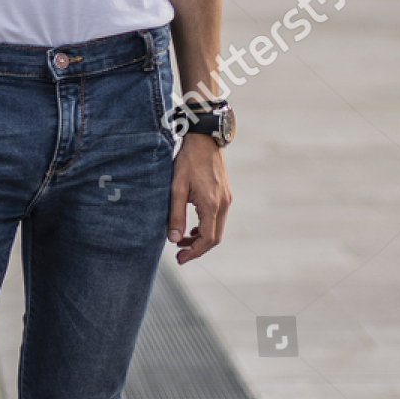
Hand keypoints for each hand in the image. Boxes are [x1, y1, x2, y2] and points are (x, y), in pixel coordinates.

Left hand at [169, 134, 230, 262]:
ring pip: (217, 229)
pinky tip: (192, 227)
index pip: (207, 239)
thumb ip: (175, 215)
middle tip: (179, 254)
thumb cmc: (187, 161)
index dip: (194, 252)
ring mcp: (226, 199)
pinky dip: (206, 227)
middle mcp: (223, 204)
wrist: (203, 140)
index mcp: (211, 205)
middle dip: (197, 249)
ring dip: (201, 238)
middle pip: (214, 238)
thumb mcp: (176, 189)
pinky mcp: (224, 194)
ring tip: (182, 241)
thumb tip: (174, 239)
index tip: (180, 259)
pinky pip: (218, 218)